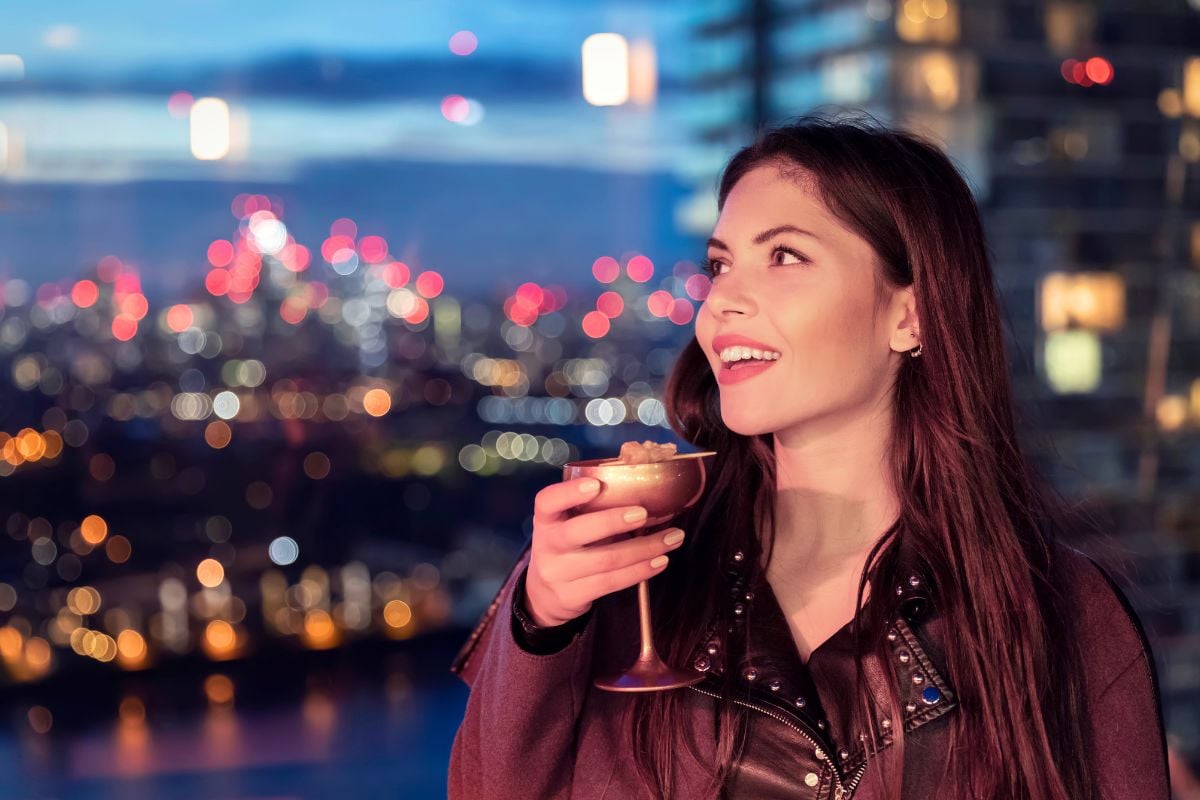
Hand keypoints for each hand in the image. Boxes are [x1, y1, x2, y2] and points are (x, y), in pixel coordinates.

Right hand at [523, 477, 686, 626]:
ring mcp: (558, 573)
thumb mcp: (568, 525)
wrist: (544, 594)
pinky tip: (660, 561)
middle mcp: (547, 545)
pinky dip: (641, 570)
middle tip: (643, 513)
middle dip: (612, 521)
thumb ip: (594, 511)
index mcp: (546, 520)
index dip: (569, 492)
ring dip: (644, 548)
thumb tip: (649, 496)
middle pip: (577, 532)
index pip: (548, 501)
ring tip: (672, 538)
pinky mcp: (574, 596)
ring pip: (605, 560)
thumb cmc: (567, 547)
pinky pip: (612, 582)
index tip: (596, 484)